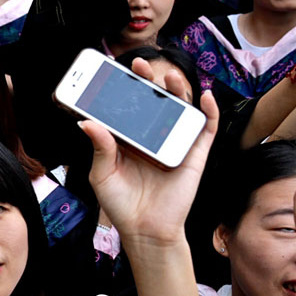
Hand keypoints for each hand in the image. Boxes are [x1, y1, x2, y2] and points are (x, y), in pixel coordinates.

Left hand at [80, 57, 218, 247]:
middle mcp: (150, 136)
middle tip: (139, 65)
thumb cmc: (120, 204)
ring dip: (178, 89)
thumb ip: (99, 147)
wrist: (145, 231)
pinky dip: (209, 111)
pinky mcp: (193, 155)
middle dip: (147, 80)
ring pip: (179, 109)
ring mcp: (173, 143)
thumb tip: (86, 122)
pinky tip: (205, 97)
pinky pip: (205, 129)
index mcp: (126, 138)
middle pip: (151, 101)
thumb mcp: (102, 174)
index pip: (125, 106)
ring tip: (170, 75)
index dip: (121, 88)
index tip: (112, 70)